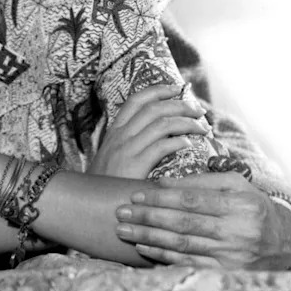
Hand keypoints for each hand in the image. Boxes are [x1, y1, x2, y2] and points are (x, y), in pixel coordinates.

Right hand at [88, 84, 208, 178]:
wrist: (88, 201)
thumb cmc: (106, 182)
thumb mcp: (113, 156)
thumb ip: (131, 144)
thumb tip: (160, 136)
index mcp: (116, 130)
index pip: (136, 100)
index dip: (158, 90)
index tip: (178, 88)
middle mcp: (121, 135)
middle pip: (154, 108)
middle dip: (181, 105)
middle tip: (200, 110)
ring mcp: (126, 149)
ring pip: (161, 124)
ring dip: (187, 123)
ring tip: (202, 129)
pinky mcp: (134, 165)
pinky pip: (160, 147)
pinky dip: (177, 142)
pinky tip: (188, 145)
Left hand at [115, 173, 290, 269]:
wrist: (284, 242)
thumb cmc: (252, 206)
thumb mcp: (236, 185)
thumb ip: (202, 180)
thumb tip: (163, 181)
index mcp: (237, 204)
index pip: (190, 200)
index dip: (160, 197)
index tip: (135, 193)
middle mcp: (235, 231)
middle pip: (182, 223)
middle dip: (147, 217)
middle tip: (121, 212)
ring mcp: (230, 255)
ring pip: (182, 244)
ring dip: (149, 237)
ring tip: (124, 230)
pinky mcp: (226, 272)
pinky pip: (189, 263)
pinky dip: (163, 255)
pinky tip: (144, 247)